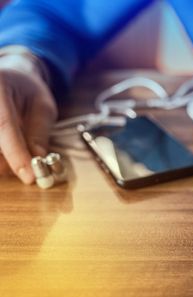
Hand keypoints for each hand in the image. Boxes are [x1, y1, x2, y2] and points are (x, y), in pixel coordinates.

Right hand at [0, 68, 56, 183]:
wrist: (10, 79)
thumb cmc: (29, 91)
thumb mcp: (43, 107)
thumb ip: (38, 131)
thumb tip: (37, 159)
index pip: (4, 126)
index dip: (16, 154)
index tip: (29, 176)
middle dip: (8, 163)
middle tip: (30, 173)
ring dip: (4, 162)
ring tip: (21, 161)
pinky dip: (1, 159)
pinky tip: (9, 157)